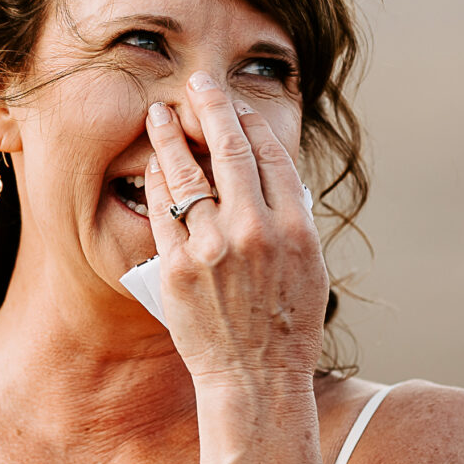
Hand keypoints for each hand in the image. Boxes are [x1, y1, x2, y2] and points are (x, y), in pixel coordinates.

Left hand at [144, 73, 327, 387]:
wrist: (256, 379)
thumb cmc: (287, 326)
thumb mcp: (310, 267)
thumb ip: (292, 218)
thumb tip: (274, 173)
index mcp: (294, 228)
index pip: (270, 155)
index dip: (251, 123)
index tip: (236, 105)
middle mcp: (255, 231)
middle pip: (230, 151)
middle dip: (211, 109)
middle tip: (198, 84)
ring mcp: (214, 248)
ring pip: (189, 175)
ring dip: (171, 138)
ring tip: (159, 116)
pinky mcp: (179, 267)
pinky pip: (164, 212)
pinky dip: (158, 183)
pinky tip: (153, 166)